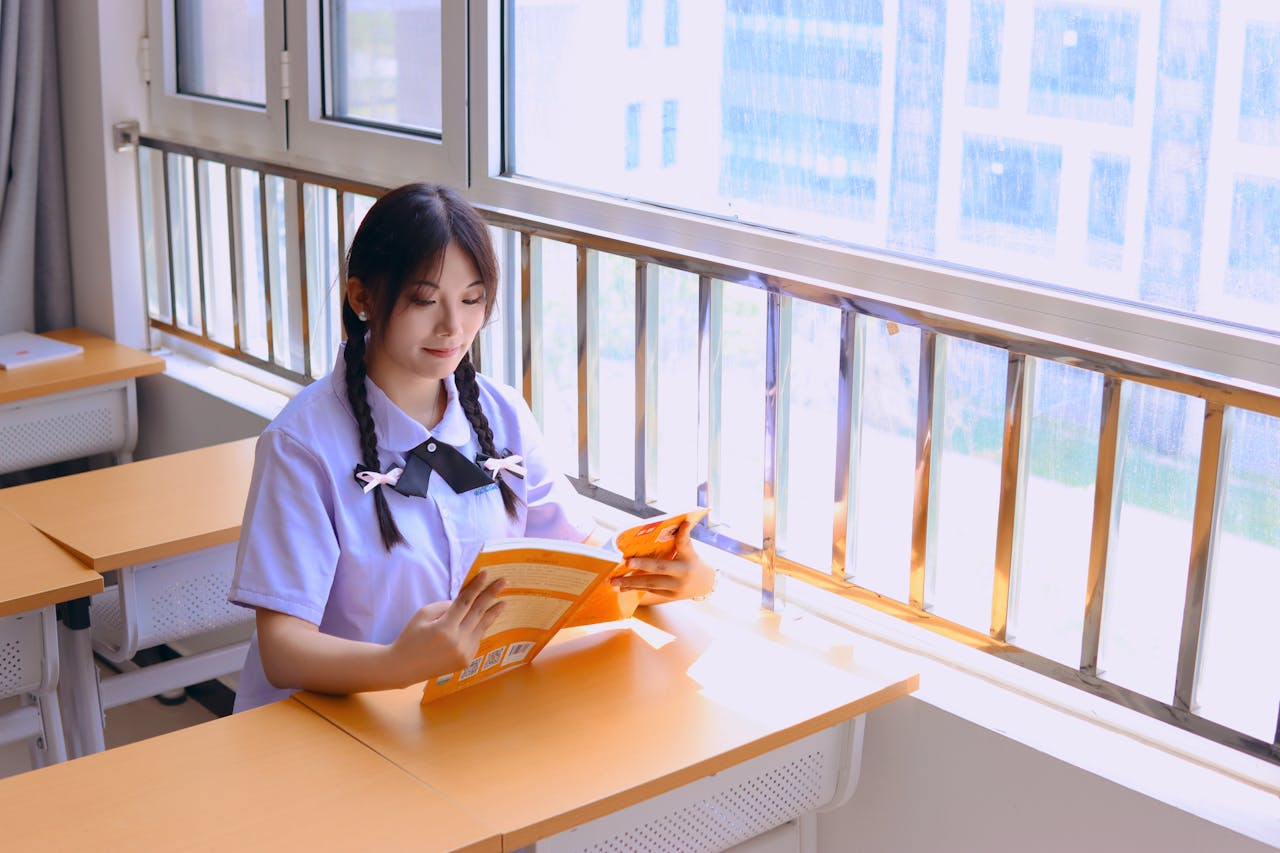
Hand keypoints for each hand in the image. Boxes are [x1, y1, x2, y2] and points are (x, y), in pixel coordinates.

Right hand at [388, 570, 505, 684]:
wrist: (403, 667)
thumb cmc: (410, 637)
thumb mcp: (423, 614)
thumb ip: (445, 606)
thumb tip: (464, 603)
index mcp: (444, 628)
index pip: (465, 602)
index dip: (476, 587)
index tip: (486, 574)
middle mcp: (457, 642)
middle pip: (478, 613)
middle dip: (491, 595)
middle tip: (503, 582)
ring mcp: (464, 653)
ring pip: (482, 627)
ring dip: (492, 613)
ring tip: (503, 602)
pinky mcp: (466, 661)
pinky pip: (476, 639)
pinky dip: (481, 628)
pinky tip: (486, 619)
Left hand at [610, 520, 715, 602]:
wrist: (706, 584)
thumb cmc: (693, 561)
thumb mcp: (691, 549)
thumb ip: (682, 538)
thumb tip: (679, 520)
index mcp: (689, 557)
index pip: (685, 543)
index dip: (683, 533)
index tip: (684, 522)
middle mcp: (683, 572)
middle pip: (660, 568)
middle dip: (641, 566)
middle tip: (626, 563)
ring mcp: (677, 586)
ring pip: (651, 583)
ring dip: (631, 582)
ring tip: (614, 581)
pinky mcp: (671, 596)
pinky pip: (651, 591)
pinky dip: (636, 588)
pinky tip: (623, 587)